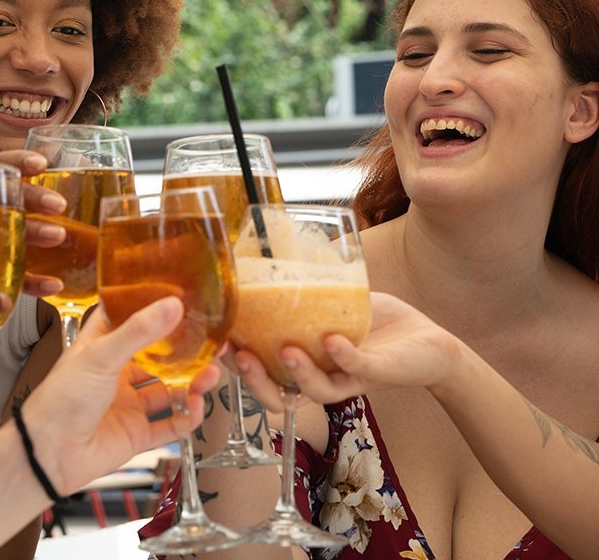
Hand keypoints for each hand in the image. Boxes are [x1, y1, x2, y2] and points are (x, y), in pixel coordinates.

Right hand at [0, 149, 66, 297]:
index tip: (42, 164)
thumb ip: (72, 202)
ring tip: (58, 235)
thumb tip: (130, 199)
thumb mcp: (45, 213)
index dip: (19, 160)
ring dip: (32, 231)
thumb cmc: (32, 235)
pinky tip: (55, 285)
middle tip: (58, 205)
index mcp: (0, 190)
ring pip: (3, 232)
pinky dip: (33, 282)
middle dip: (32, 196)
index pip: (3, 165)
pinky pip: (11, 277)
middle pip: (3, 194)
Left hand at [20, 298, 221, 493]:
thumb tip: (171, 305)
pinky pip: (170, 426)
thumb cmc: (60, 399)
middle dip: (184, 353)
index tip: (181, 297)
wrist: (48, 452)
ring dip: (192, 384)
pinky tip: (196, 408)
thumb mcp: (100, 356)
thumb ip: (138, 332)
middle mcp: (116, 375)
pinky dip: (187, 418)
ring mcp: (128, 405)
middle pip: (158, 359)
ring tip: (210, 376)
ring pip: (169, 391)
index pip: (129, 321)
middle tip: (210, 343)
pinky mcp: (136, 434)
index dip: (152, 310)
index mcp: (101, 349)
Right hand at [231, 291, 464, 409]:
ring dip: (298, 374)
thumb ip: (311, 292)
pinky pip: (356, 369)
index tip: (218, 344)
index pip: (263, 373)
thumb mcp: (339, 305)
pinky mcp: (379, 373)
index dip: (236, 366)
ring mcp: (351, 379)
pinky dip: (343, 356)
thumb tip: (275, 255)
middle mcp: (324, 378)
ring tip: (287, 351)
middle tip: (241, 356)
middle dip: (255, 380)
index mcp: (307, 365)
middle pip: (279, 395)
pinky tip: (333, 340)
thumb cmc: (382, 325)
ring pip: (316, 391)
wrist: (431, 344)